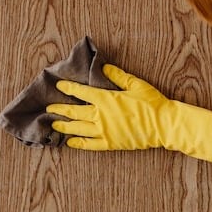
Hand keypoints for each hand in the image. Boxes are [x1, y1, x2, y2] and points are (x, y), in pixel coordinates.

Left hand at [47, 64, 169, 150]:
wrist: (163, 125)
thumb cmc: (151, 102)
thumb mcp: (135, 84)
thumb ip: (117, 75)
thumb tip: (103, 66)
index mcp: (106, 99)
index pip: (82, 92)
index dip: (69, 88)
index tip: (58, 86)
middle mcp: (101, 115)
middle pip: (75, 112)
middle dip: (60, 109)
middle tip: (48, 108)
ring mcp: (104, 131)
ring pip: (79, 128)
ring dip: (65, 126)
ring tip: (53, 124)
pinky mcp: (110, 143)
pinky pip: (90, 145)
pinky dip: (78, 143)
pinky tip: (69, 142)